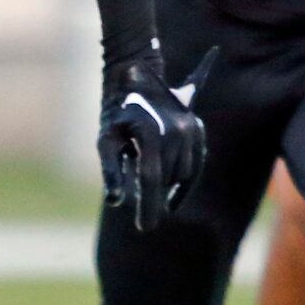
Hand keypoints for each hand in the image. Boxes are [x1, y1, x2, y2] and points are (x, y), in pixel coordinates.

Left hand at [97, 47, 210, 230]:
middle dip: (153, 193)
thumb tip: (114, 202)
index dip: (148, 206)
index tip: (144, 228)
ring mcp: (191, 130)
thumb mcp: (106, 139)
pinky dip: (185, 182)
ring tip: (148, 183)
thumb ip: (110, 170)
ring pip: (183, 174)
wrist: (138, 76)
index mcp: (151, 134)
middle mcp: (177, 131)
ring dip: (167, 184)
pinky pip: (195, 165)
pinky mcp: (198, 130)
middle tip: (138, 201)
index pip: (151, 179)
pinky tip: (173, 199)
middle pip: (167, 179)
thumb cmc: (117, 112)